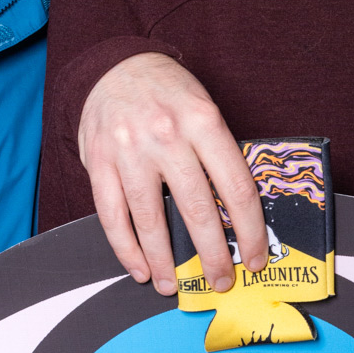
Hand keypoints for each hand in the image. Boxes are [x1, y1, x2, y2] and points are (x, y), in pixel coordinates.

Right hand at [77, 54, 267, 295]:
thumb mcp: (204, 110)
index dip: (249, 230)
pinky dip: (127, 248)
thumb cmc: (169, 95)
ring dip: (165, 261)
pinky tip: (140, 268)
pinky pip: (113, 215)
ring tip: (174, 286)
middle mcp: (166, 135)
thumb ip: (219, 156)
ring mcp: (129, 150)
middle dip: (212, 255)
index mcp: (203, 121)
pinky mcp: (99, 162)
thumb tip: (239, 217)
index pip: (236, 187)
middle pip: (197, 209)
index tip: (254, 258)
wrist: (115, 67)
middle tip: (221, 280)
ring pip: (151, 219)